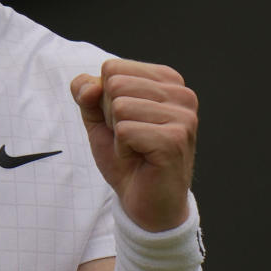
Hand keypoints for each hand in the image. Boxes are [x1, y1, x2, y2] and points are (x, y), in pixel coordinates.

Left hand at [71, 58, 197, 232]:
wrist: (144, 203)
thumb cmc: (127, 157)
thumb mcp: (99, 119)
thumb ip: (87, 93)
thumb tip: (90, 85)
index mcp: (167, 80)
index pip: (112, 68)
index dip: (105, 99)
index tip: (124, 122)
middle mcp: (181, 93)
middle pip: (115, 84)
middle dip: (110, 116)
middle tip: (129, 138)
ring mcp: (183, 116)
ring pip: (119, 106)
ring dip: (117, 134)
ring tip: (136, 149)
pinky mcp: (175, 140)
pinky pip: (125, 131)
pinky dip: (122, 149)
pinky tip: (140, 159)